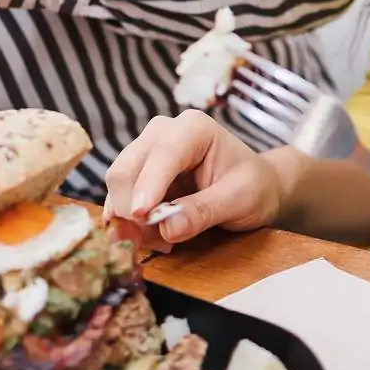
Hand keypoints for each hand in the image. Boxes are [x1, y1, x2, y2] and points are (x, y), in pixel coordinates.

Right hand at [102, 111, 282, 250]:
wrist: (253, 187)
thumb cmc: (252, 187)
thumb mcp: (239, 199)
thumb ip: (204, 211)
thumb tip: (168, 227)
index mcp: (193, 128)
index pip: (163, 155)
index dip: (148, 185)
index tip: (140, 216)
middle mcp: (162, 132)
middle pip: (127, 168)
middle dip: (134, 209)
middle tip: (158, 241)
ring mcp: (146, 151)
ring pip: (117, 185)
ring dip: (130, 220)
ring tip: (163, 240)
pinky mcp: (137, 173)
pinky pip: (118, 198)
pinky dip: (128, 222)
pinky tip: (153, 236)